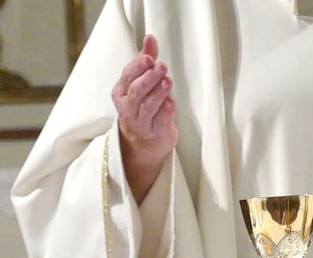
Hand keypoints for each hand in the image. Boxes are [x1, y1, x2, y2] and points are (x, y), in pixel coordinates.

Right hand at [111, 34, 177, 202]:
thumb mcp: (141, 83)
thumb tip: (150, 37)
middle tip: (161, 66)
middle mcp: (128, 108)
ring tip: (168, 81)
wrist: (143, 145)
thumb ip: (146, 60)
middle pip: (137, 91)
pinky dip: (166, 110)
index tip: (149, 57)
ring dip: (158, 93)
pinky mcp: (156, 133)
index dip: (138, 67)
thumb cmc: (143, 107)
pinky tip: (172, 101)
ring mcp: (141, 123)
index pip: (127, 77)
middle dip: (149, 77)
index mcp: (121, 93)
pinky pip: (160, 121)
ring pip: (148, 106)